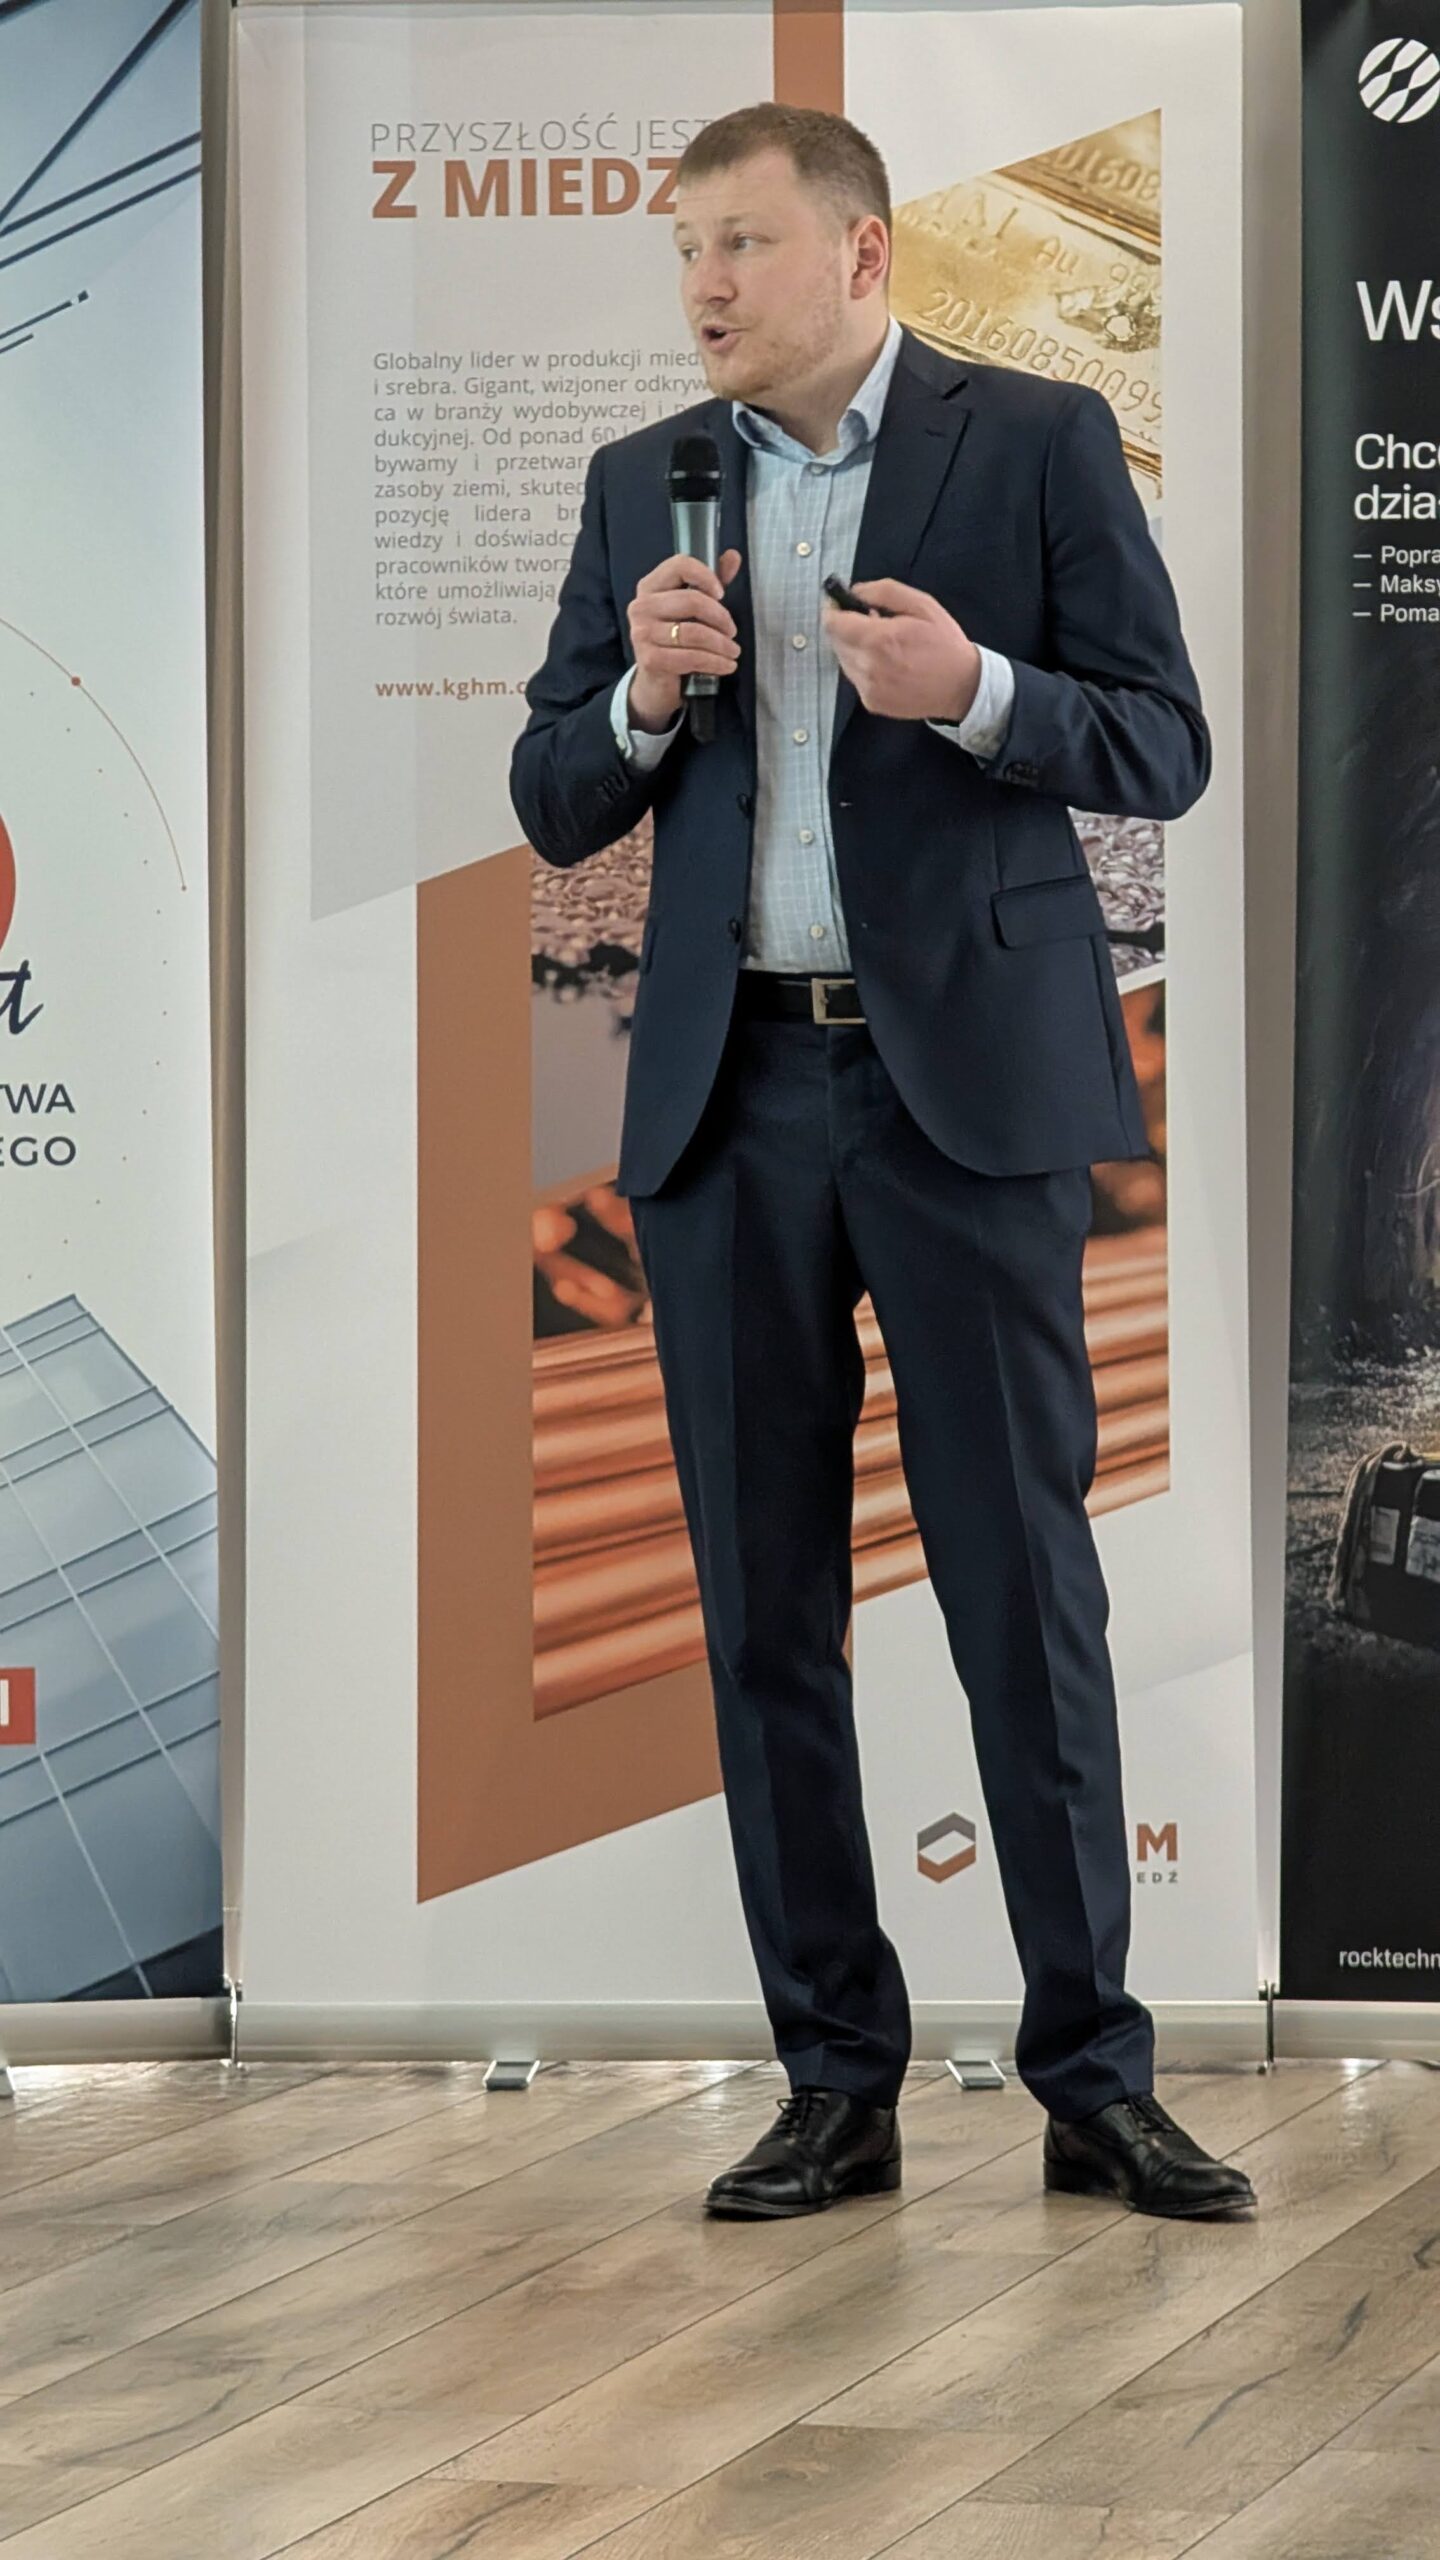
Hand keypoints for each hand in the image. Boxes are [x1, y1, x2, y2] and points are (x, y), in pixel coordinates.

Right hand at [627, 548, 742, 730]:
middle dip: (721, 617)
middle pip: (692, 601)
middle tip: (732, 631)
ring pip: (695, 633)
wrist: (656, 681)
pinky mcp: (650, 659)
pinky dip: (715, 663)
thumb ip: (711, 581)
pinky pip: (692, 657)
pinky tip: (726, 666)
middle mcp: (641, 607)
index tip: (721, 593)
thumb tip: (732, 556)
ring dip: (722, 644)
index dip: (705, 576)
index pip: (679, 566)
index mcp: (650, 586)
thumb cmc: (675, 638)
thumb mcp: (693, 608)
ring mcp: (642, 633)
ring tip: (733, 651)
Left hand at [821, 577, 980, 722]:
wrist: (961, 687)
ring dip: (855, 647)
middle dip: (847, 627)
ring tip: (882, 644)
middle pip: (835, 641)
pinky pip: (855, 677)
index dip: (833, 609)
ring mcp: (868, 688)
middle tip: (871, 622)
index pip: (832, 623)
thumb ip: (884, 591)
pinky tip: (886, 663)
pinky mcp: (871, 702)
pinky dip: (863, 667)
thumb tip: (855, 591)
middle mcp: (868, 667)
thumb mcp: (921, 604)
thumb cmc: (944, 643)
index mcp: (879, 639)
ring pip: (843, 660)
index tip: (839, 603)